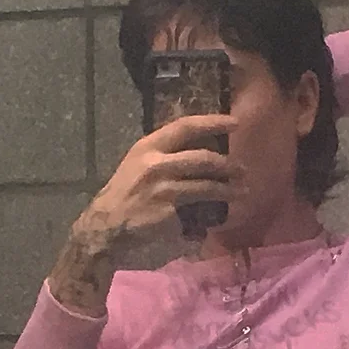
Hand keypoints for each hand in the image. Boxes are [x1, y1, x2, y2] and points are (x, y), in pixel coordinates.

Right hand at [84, 114, 240, 251]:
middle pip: (203, 158)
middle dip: (228, 164)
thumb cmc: (123, 195)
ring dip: (228, 189)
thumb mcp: (138, 164)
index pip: (186, 126)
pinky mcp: (170, 211)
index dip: (213, 122)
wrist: (105, 226)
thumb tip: (197, 155)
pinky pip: (199, 209)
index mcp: (148, 146)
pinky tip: (222, 215)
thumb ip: (164, 156)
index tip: (235, 122)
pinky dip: (213, 212)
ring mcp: (164, 188)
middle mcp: (156, 163)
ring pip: (207, 185)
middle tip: (243, 169)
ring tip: (242, 190)